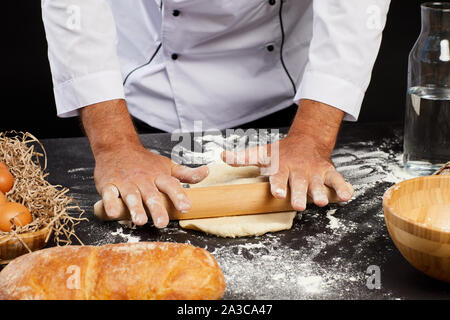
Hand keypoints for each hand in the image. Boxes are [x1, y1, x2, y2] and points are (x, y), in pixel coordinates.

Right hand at [80, 99, 207, 227]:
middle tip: (162, 223)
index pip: (171, 185)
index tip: (186, 207)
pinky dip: (110, 203)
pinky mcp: (108, 184)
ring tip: (140, 221)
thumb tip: (207, 172)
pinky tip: (114, 213)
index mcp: (159, 176)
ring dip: (135, 208)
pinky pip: (109, 194)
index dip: (179, 196)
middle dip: (157, 208)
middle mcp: (143, 179)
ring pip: (131, 196)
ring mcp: (125, 182)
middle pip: (151, 194)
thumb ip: (186, 173)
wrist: (117, 147)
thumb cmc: (145, 162)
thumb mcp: (167, 166)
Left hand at [222, 99, 352, 210]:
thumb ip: (244, 157)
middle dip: (298, 194)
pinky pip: (337, 180)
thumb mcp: (263, 152)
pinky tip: (346, 196)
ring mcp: (314, 172)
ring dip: (320, 192)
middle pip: (298, 184)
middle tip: (298, 204)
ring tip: (321, 201)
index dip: (278, 185)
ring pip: (317, 183)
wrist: (307, 140)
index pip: (278, 177)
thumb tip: (222, 156)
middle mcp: (298, 170)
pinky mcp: (328, 172)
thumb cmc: (282, 152)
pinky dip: (342, 187)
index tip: (277, 193)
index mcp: (281, 166)